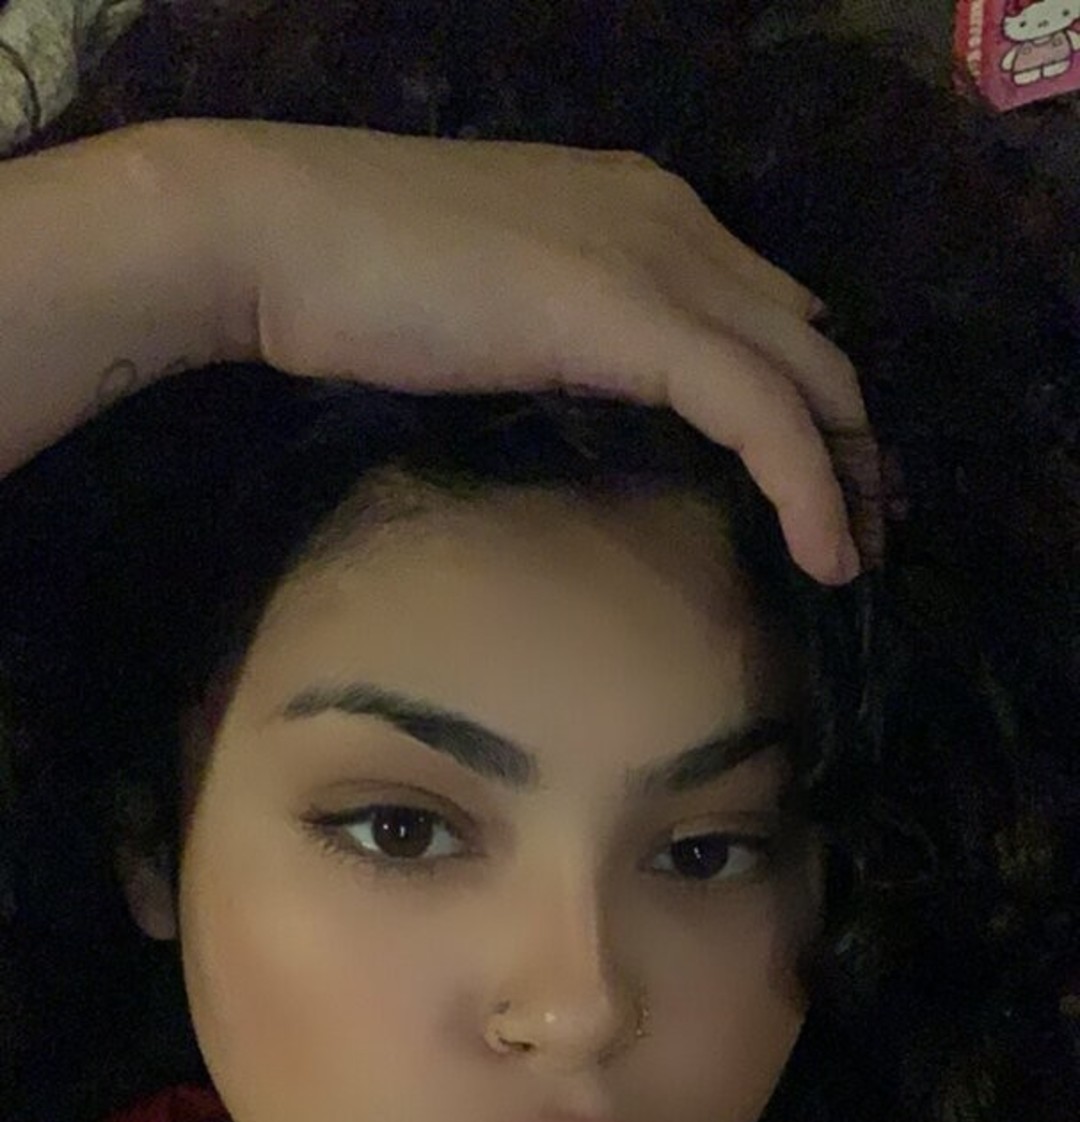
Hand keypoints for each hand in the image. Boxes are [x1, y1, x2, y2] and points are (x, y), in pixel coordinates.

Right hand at [186, 119, 880, 584]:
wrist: (283, 234)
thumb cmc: (357, 280)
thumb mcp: (499, 304)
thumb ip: (570, 331)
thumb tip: (602, 398)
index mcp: (646, 213)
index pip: (769, 311)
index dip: (808, 403)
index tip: (820, 487)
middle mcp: (678, 223)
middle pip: (813, 343)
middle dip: (851, 445)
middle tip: (860, 536)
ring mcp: (663, 262)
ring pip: (810, 377)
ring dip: (848, 478)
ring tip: (854, 561)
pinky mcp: (639, 316)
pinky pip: (763, 412)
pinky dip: (807, 487)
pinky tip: (823, 557)